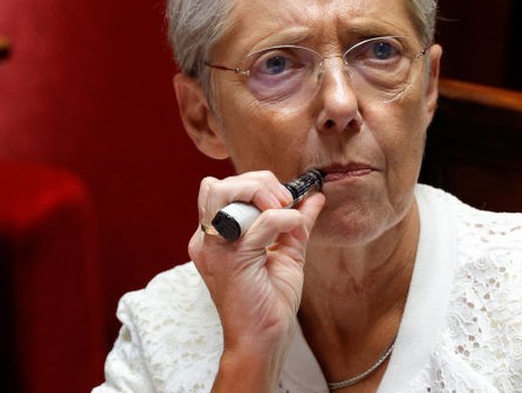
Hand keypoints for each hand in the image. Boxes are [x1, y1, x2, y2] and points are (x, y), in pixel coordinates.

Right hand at [188, 171, 324, 389]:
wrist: (264, 339)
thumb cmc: (269, 302)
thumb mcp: (286, 253)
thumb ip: (295, 222)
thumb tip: (314, 196)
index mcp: (214, 237)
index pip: (220, 189)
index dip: (253, 185)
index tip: (282, 200)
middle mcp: (207, 239)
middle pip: (218, 185)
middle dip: (258, 183)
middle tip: (284, 202)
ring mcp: (215, 248)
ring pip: (225, 192)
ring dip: (261, 192)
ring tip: (283, 209)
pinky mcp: (233, 258)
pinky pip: (261, 221)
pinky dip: (284, 218)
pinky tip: (295, 231)